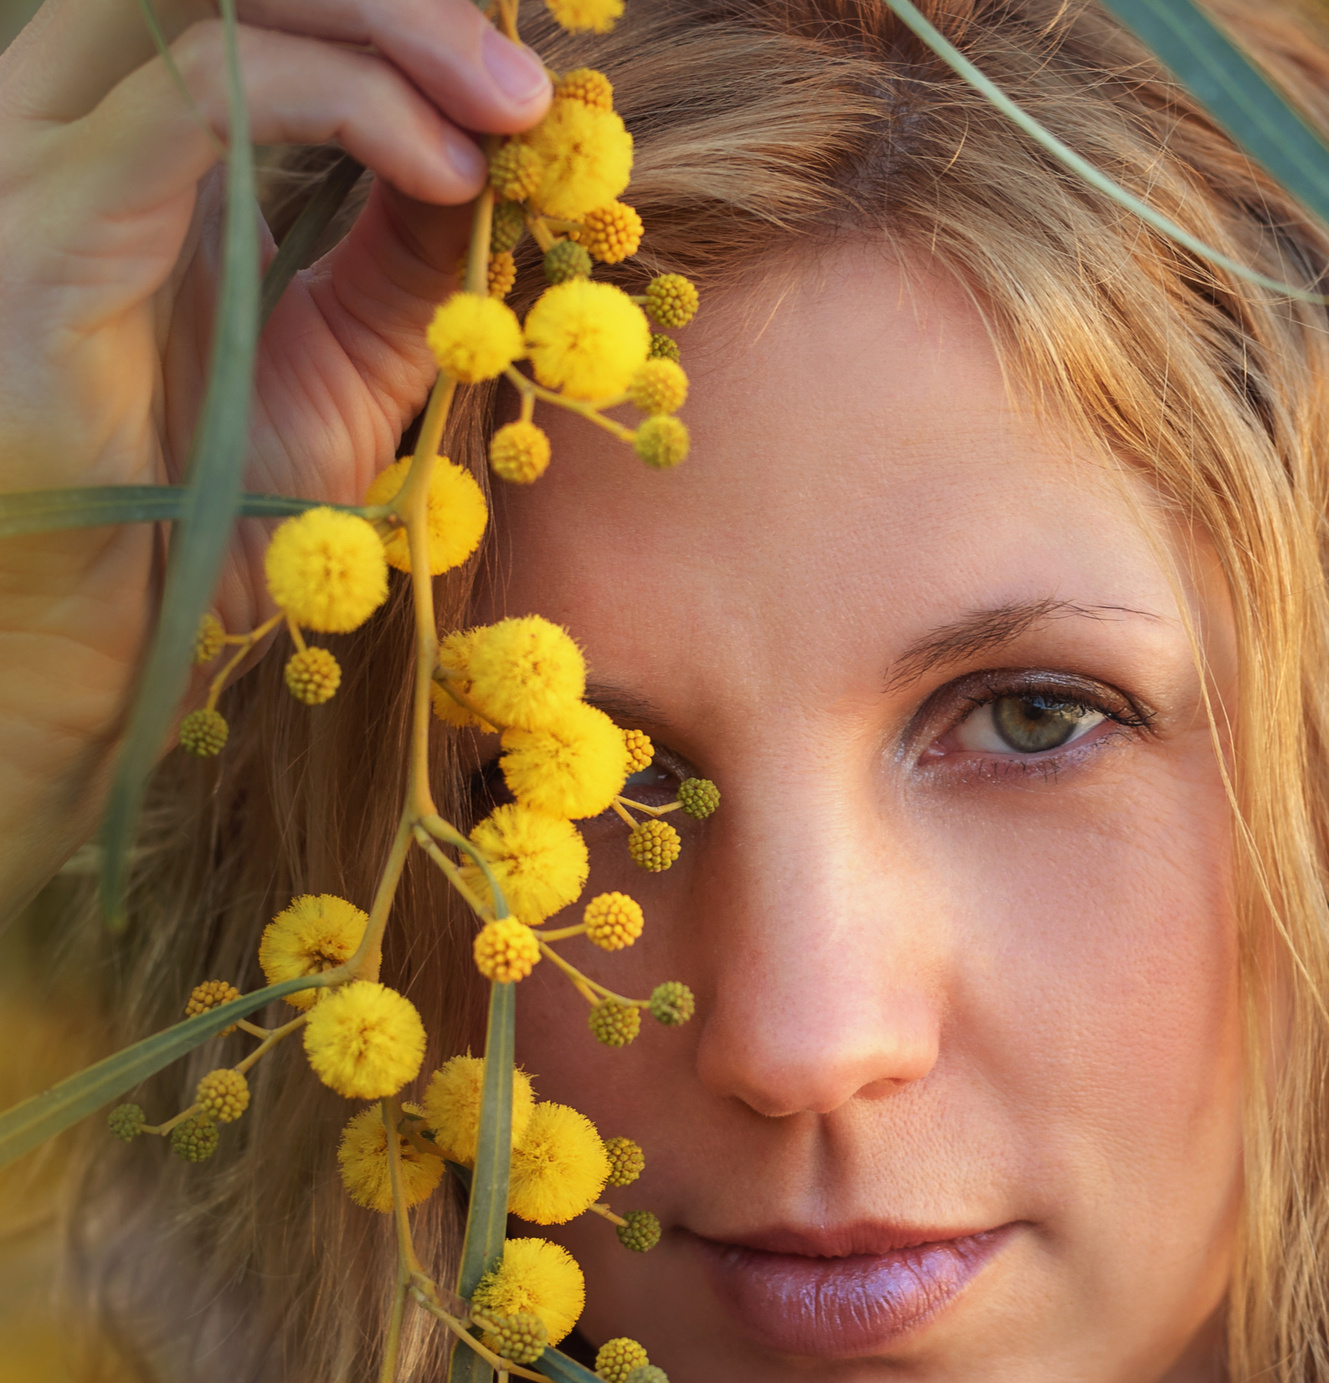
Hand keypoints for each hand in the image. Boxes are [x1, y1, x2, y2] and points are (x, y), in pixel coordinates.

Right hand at [0, 0, 550, 918]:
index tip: (531, 82)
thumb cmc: (216, 502)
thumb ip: (414, 242)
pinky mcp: (45, 232)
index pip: (256, 6)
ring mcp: (40, 164)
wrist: (120, 630)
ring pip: (211, 0)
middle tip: (536, 85)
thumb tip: (504, 138)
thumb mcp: (360, 352)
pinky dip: (346, 105)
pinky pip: (192, 100)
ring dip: (393, 30)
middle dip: (406, 2)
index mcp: (140, 142)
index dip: (398, 17)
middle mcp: (73, 125)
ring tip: (516, 116)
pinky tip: (447, 174)